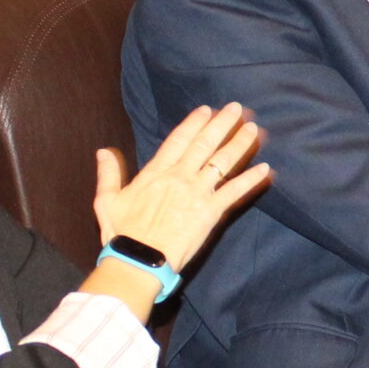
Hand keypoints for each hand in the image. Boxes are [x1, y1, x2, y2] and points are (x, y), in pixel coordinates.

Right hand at [93, 102, 272, 274]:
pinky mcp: (210, 212)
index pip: (179, 139)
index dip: (194, 122)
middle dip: (223, 123)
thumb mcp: (107, 200)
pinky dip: (251, 180)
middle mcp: (180, 177)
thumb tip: (103, 151)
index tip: (206, 109)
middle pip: (205, 144)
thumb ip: (108, 174)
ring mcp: (197, 193)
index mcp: (156, 172)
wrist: (140, 259)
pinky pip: (235, 192)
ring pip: (223, 162)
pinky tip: (265, 169)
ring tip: (254, 129)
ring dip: (240, 144)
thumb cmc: (121, 233)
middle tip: (237, 108)